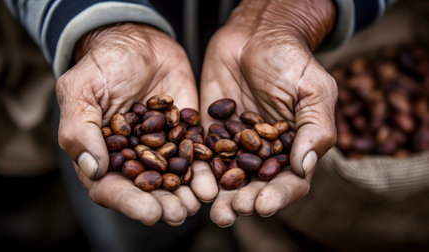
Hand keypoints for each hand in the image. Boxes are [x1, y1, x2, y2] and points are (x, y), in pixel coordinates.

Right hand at [56, 23, 217, 225]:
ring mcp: (161, 148)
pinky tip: (214, 182)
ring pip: (173, 179)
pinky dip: (204, 171)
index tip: (150, 213)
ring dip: (187, 194)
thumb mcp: (81, 90)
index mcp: (102, 155)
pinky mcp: (184, 135)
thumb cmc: (102, 64)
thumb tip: (92, 169)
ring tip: (200, 201)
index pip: (111, 188)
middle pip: (147, 191)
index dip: (129, 203)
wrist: (138, 41)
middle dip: (163, 204)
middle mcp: (132, 158)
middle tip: (179, 213)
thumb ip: (81, 129)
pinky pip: (195, 156)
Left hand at [200, 0, 336, 226]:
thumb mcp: (313, 90)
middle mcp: (263, 153)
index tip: (265, 204)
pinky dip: (198, 172)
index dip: (279, 195)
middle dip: (246, 201)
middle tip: (234, 209)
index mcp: (292, 148)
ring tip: (215, 211)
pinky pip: (203, 156)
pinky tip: (192, 184)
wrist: (254, 35)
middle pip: (256, 187)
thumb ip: (315, 128)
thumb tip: (305, 167)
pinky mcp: (209, 133)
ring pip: (228, 178)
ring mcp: (234, 145)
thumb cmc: (291, 59)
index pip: (290, 181)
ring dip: (221, 198)